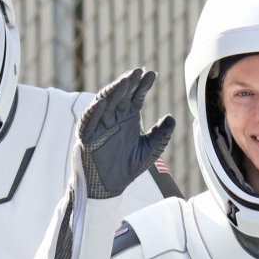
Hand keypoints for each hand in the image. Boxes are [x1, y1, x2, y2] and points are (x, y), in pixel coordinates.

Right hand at [77, 67, 176, 198]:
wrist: (110, 187)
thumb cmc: (128, 167)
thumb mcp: (149, 150)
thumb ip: (160, 135)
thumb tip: (171, 118)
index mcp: (128, 117)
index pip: (135, 96)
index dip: (143, 85)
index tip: (152, 74)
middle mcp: (113, 117)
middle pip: (120, 95)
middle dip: (128, 83)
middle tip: (138, 71)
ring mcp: (99, 125)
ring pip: (104, 103)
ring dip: (113, 91)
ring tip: (124, 81)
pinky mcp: (86, 137)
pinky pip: (88, 122)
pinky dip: (94, 112)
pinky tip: (103, 102)